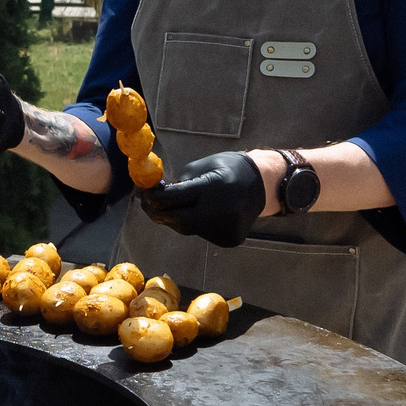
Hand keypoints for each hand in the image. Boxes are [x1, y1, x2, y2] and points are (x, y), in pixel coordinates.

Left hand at [139, 150, 265, 247]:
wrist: (262, 185)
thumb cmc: (229, 168)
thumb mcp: (203, 166)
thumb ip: (180, 182)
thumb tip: (155, 196)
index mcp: (213, 188)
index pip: (174, 198)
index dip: (154, 197)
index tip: (143, 193)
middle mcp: (220, 212)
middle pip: (177, 219)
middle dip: (159, 213)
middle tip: (148, 205)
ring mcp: (225, 229)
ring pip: (188, 229)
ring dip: (176, 219)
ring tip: (177, 206)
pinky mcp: (228, 240)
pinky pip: (201, 234)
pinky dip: (194, 224)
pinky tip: (200, 213)